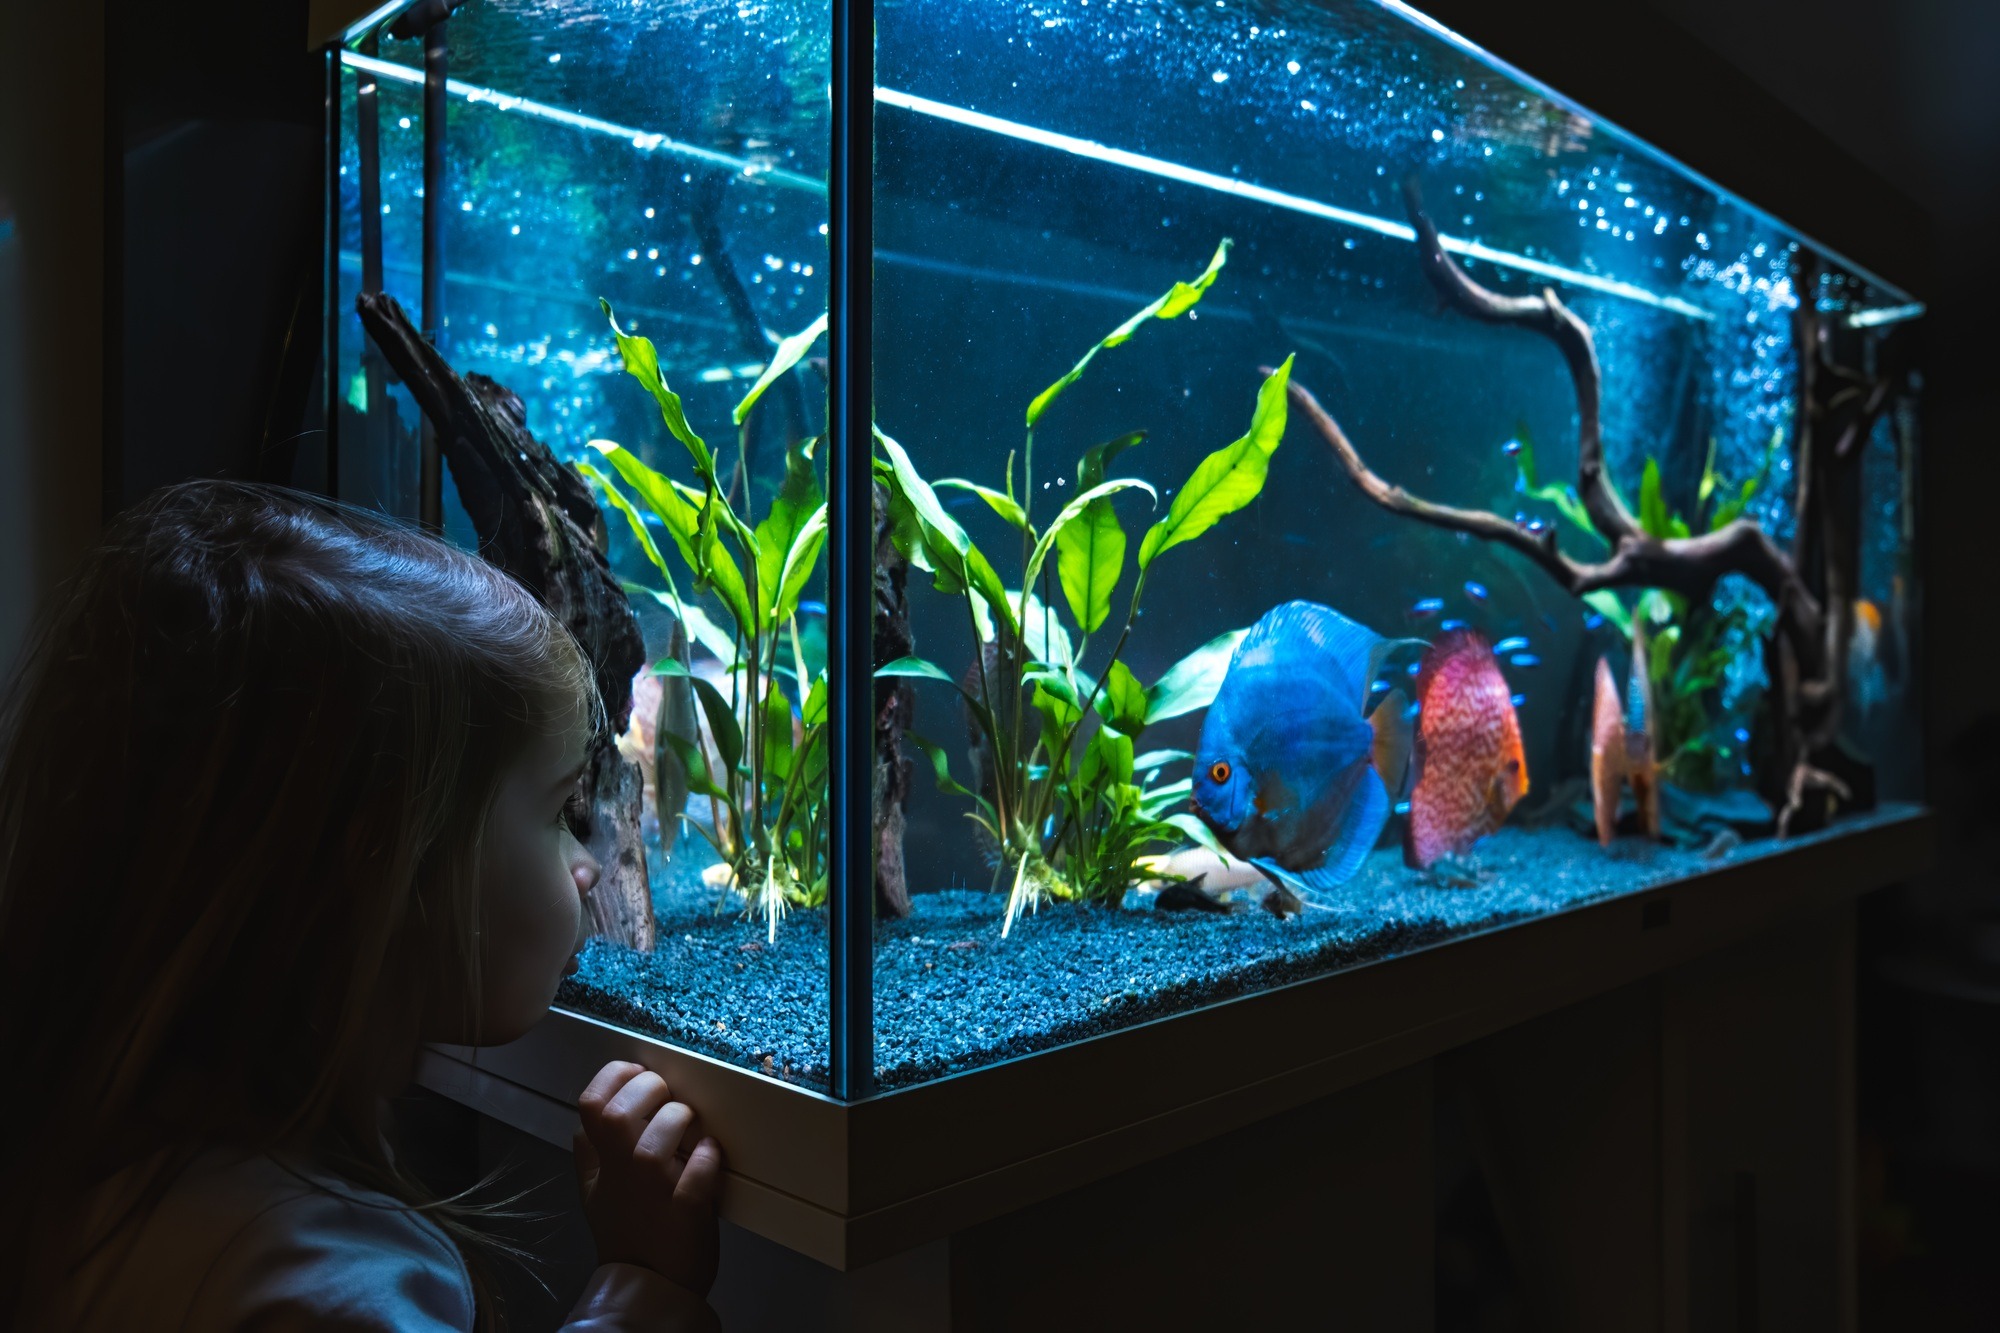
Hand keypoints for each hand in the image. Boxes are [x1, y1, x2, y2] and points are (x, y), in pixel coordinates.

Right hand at [574, 1061, 724, 1296]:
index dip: (614, 1077)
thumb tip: (581, 1127)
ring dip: (680, 1121)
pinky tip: (710, 1153)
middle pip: (619, 1113)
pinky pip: (698, 1173)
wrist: (651, 1287)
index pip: (590, 1103)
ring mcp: (653, 1191)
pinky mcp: (687, 1210)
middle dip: (650, 1090)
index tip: (638, 1074)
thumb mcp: (595, 1196)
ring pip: (658, 1139)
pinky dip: (707, 1158)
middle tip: (668, 1099)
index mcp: (600, 1164)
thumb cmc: (628, 1235)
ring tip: (692, 1129)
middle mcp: (621, 1172)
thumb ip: (589, 1159)